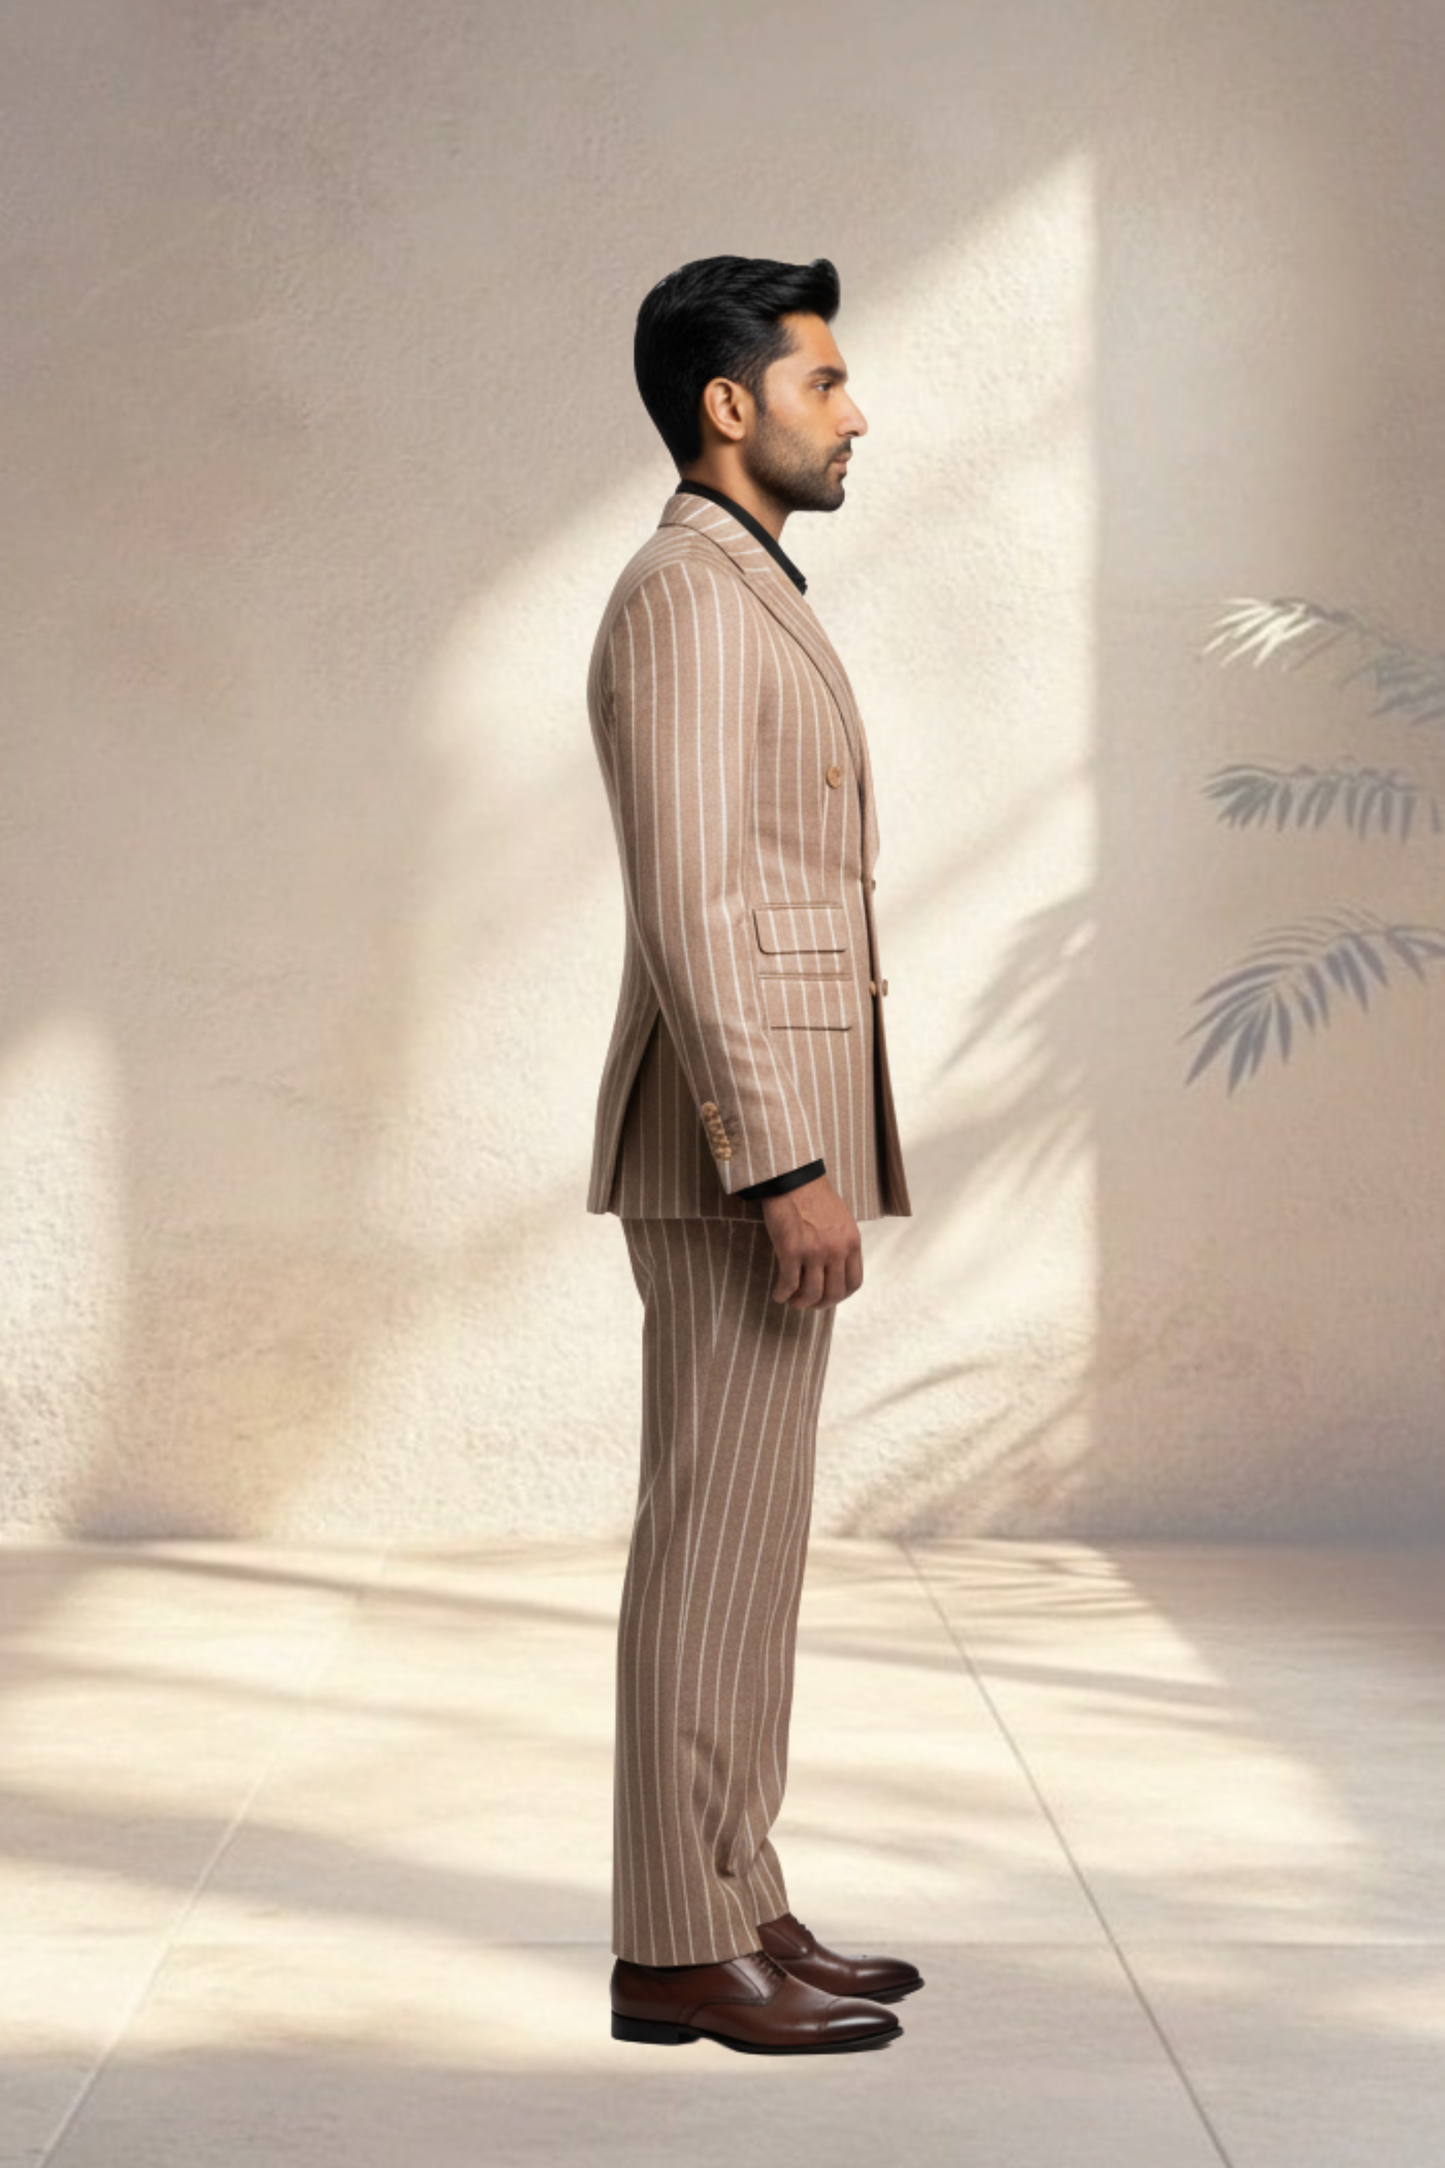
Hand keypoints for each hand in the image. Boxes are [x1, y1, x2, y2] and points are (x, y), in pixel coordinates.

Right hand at [759, 1174, 862, 1308]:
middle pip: (833, 1293)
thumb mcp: (841, 1220)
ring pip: (811, 1293)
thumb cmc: (813, 1196)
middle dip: (819, 1304)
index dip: (841, 1296)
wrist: (792, 1178)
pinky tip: (778, 1295)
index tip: (829, 1297)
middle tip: (807, 1303)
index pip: (854, 1282)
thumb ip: (841, 1244)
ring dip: (800, 1303)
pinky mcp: (791, 1250)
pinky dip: (782, 1294)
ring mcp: (814, 1252)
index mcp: (851, 1242)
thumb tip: (834, 1270)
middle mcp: (836, 1250)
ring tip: (791, 1301)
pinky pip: (788, 1284)